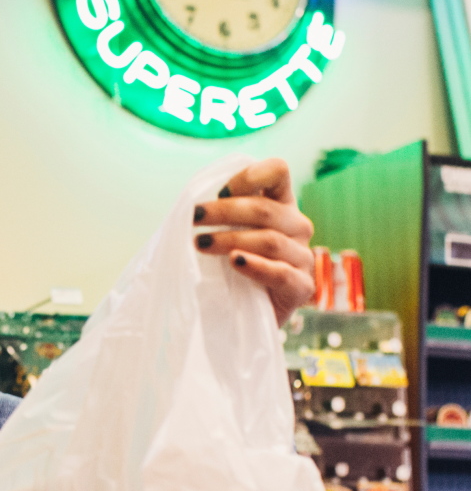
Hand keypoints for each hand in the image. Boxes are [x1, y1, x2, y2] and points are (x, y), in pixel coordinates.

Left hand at [193, 158, 314, 326]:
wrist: (243, 318)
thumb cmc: (229, 271)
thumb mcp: (224, 237)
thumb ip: (218, 217)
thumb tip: (188, 207)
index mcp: (281, 205)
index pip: (277, 172)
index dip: (249, 176)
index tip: (218, 193)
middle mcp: (297, 226)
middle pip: (266, 209)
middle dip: (224, 211)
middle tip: (193, 218)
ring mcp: (303, 256)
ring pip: (269, 240)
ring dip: (230, 239)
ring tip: (200, 244)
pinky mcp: (301, 287)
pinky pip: (280, 273)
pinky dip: (255, 266)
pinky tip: (234, 262)